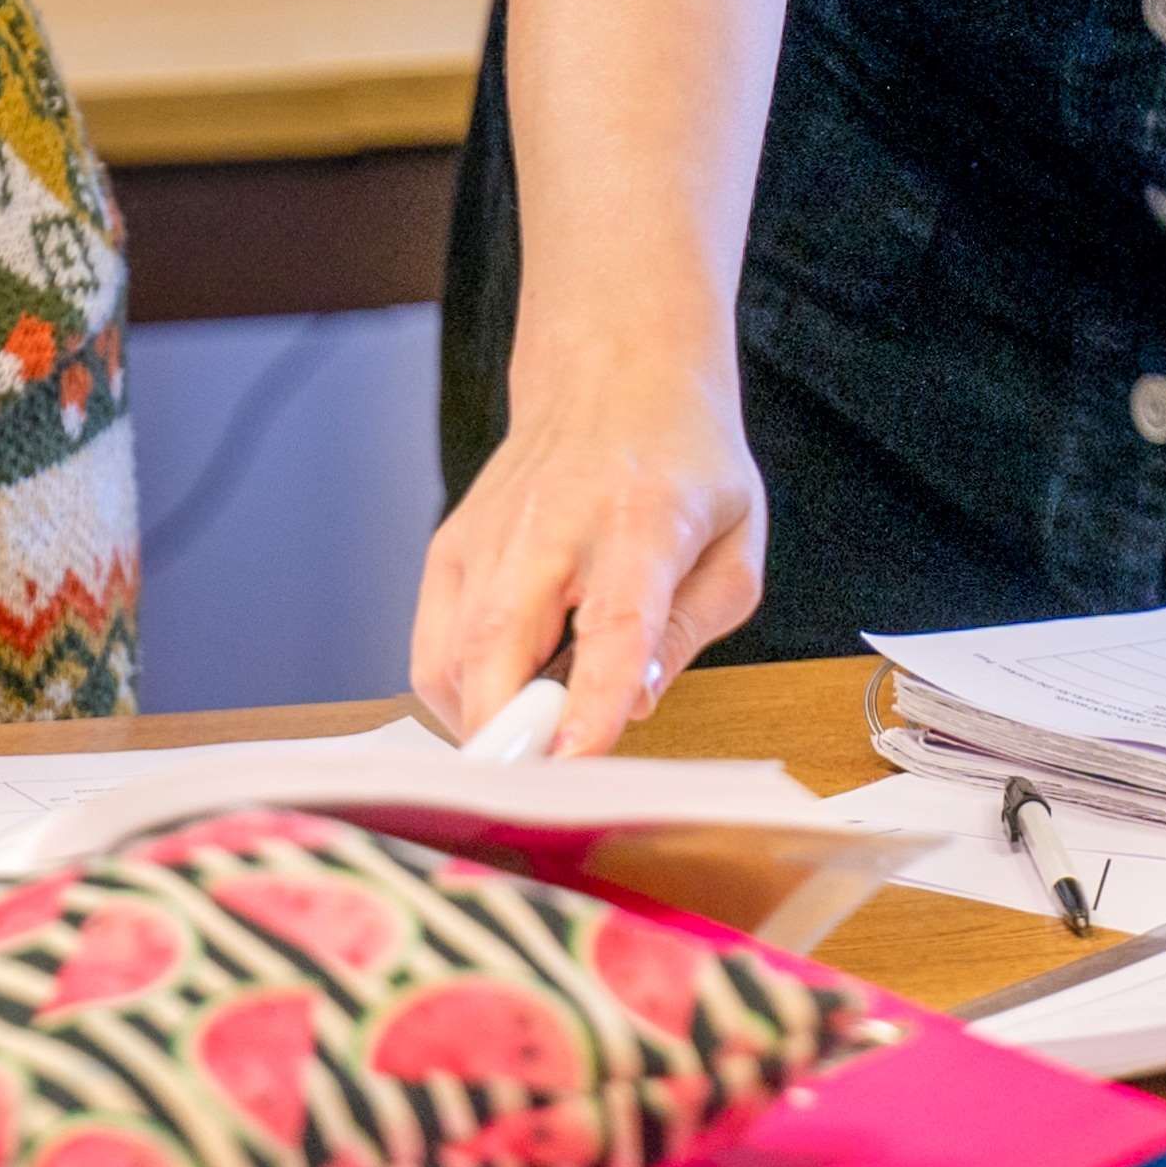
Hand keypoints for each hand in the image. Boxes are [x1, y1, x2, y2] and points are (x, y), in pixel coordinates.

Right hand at [411, 378, 766, 754]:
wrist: (613, 375)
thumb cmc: (685, 465)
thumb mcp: (734, 543)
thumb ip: (690, 631)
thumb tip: (630, 706)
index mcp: (641, 520)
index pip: (612, 622)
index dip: (591, 697)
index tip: (575, 759)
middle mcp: (549, 525)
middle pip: (500, 647)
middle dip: (508, 736)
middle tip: (538, 791)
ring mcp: (485, 536)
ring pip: (451, 660)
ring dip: (483, 724)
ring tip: (533, 739)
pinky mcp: (447, 548)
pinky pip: (431, 651)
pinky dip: (458, 696)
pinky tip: (505, 700)